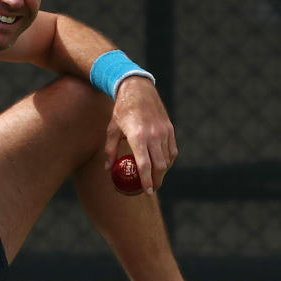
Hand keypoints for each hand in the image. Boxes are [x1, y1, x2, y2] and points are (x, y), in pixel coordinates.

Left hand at [104, 76, 177, 192]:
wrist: (138, 89)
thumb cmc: (122, 110)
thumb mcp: (112, 129)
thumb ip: (111, 150)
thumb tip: (108, 168)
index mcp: (138, 136)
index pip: (145, 165)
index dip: (146, 180)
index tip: (147, 191)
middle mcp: (153, 135)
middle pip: (160, 166)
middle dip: (157, 180)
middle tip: (151, 188)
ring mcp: (164, 132)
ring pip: (168, 159)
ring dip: (163, 171)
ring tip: (155, 177)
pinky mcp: (170, 129)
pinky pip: (172, 150)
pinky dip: (169, 160)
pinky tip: (162, 164)